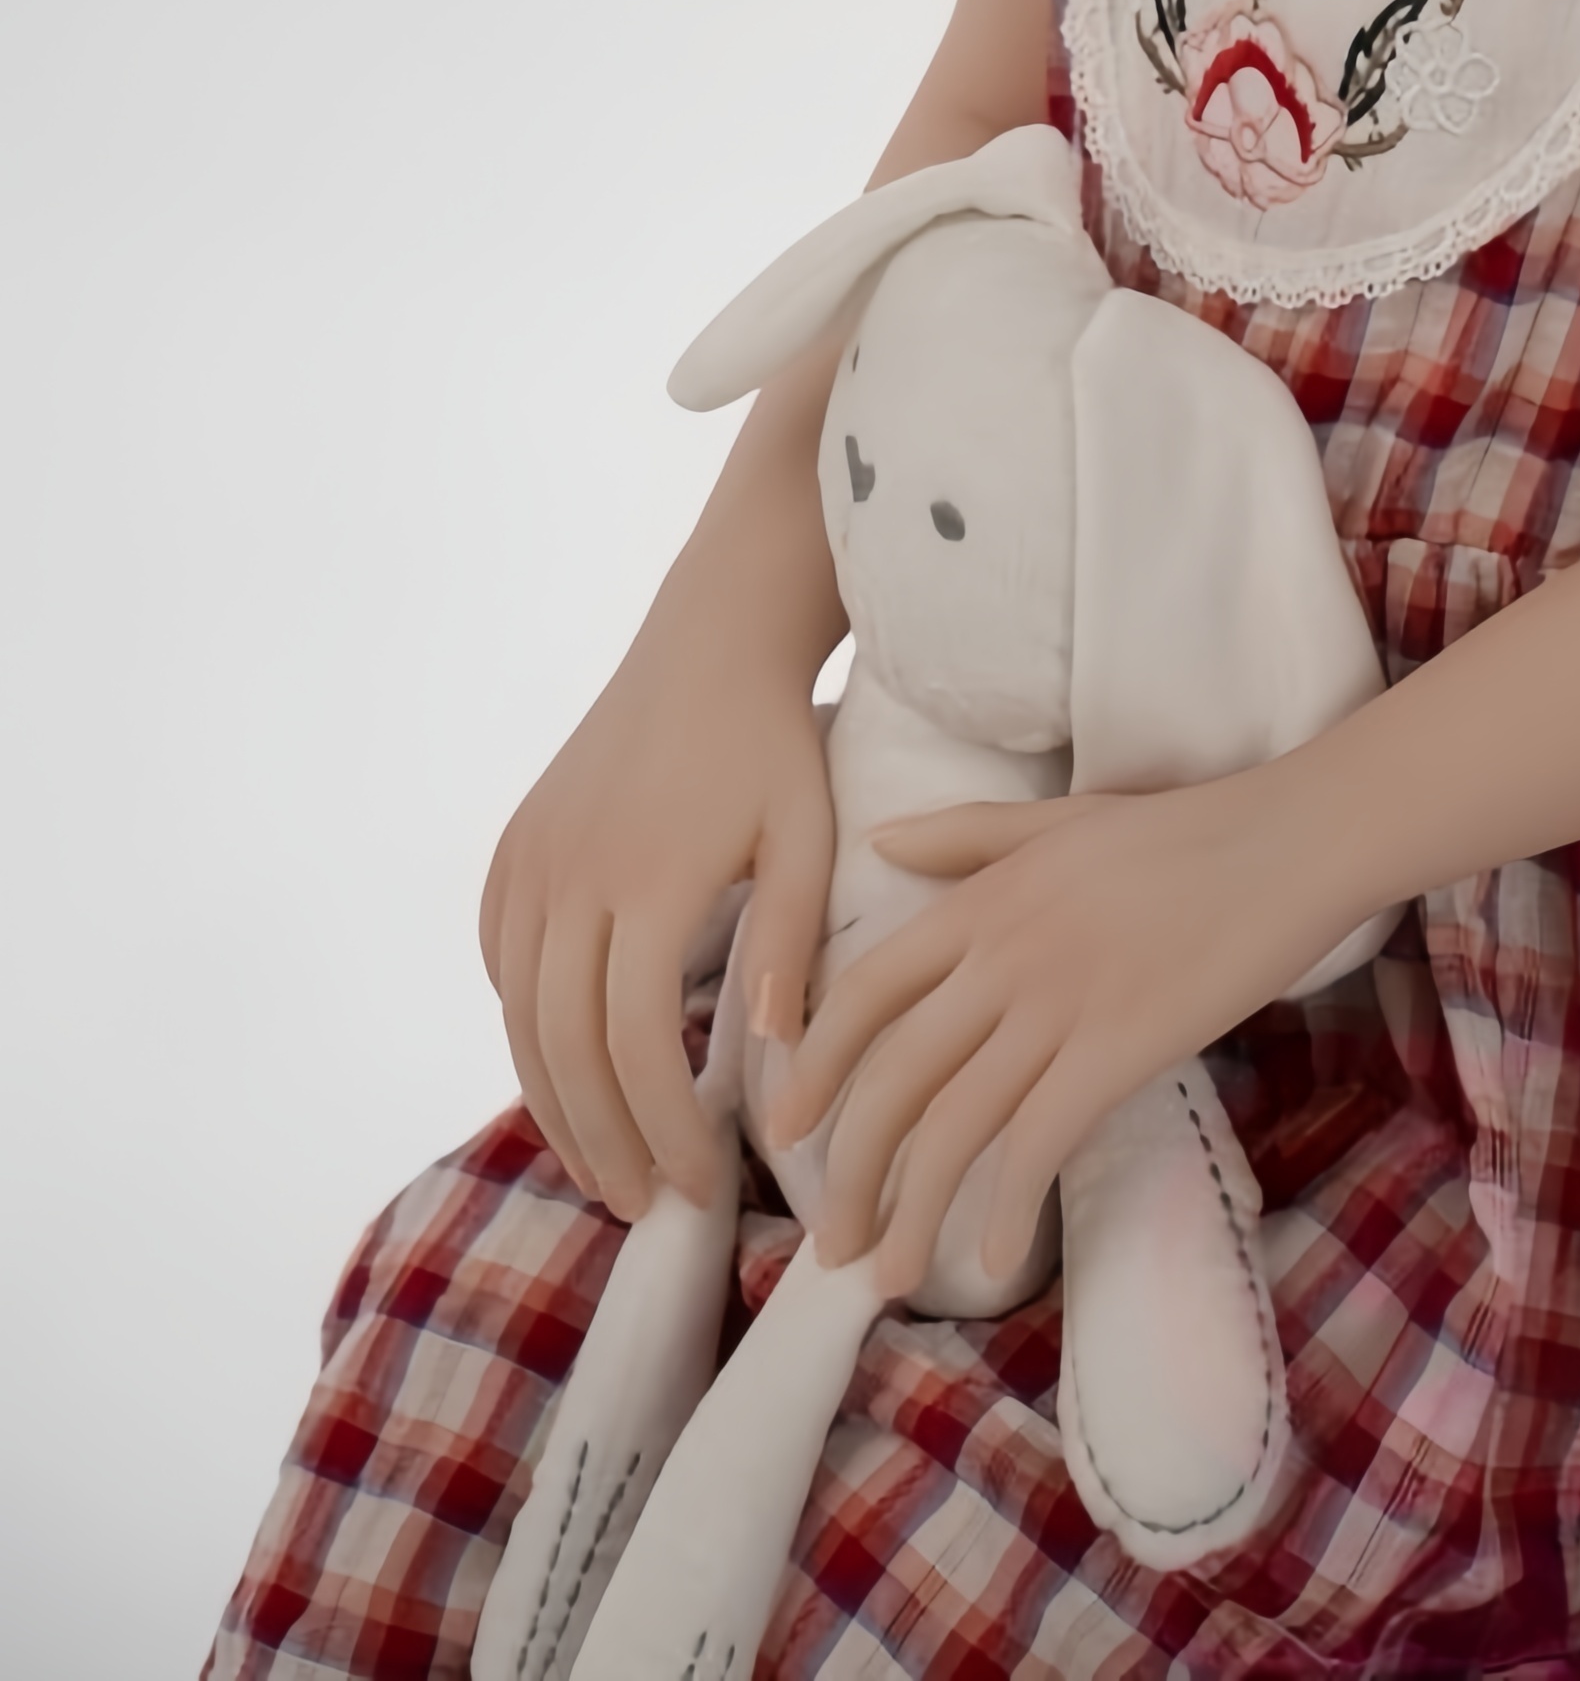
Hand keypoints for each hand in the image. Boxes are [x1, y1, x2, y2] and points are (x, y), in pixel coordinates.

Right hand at [479, 620, 834, 1222]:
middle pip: (564, 1048)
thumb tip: (774, 1059)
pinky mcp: (511, 850)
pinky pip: (500, 964)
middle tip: (641, 1207)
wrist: (707, 645)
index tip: (702, 1186)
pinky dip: (524, 1029)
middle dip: (602, 1142)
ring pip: (518, 1017)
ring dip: (554, 1104)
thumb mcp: (805, 837)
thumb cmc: (773, 745)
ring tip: (601, 1165)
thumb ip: (787, 944)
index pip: (636, 1045)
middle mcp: (569, 875)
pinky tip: (563, 1071)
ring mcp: (529, 861)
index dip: (663, 1129)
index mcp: (649, 879)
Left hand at [767, 763, 1357, 1292]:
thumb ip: (966, 836)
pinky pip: (1039, 1144)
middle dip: (850, 1172)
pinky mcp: (1119, 1049)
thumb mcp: (1058, 821)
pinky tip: (995, 1255)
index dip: (816, 1067)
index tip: (786, 1129)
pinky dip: (1007, 1208)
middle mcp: (1002, 956)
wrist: (1287, 841)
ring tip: (890, 1276)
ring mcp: (1059, 1004)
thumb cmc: (1181, 830)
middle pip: (894, 1078)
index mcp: (982, 900)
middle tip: (832, 1240)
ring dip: (912, 1212)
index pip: (865, 992)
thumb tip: (881, 844)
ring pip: (954, 1126)